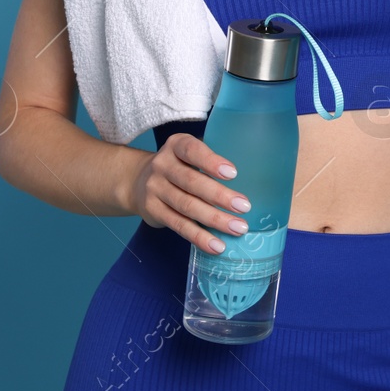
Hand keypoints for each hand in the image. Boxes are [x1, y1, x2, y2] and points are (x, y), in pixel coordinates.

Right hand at [125, 133, 252, 254]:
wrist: (136, 181)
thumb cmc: (179, 165)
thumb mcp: (189, 153)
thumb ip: (211, 160)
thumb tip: (253, 178)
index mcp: (176, 145)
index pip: (192, 150)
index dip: (211, 162)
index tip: (233, 173)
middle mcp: (162, 165)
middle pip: (192, 182)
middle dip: (220, 196)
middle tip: (244, 206)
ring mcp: (155, 189)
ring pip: (187, 206)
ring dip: (215, 220)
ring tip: (238, 228)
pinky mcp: (153, 212)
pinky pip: (179, 226)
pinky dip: (199, 237)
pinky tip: (216, 245)